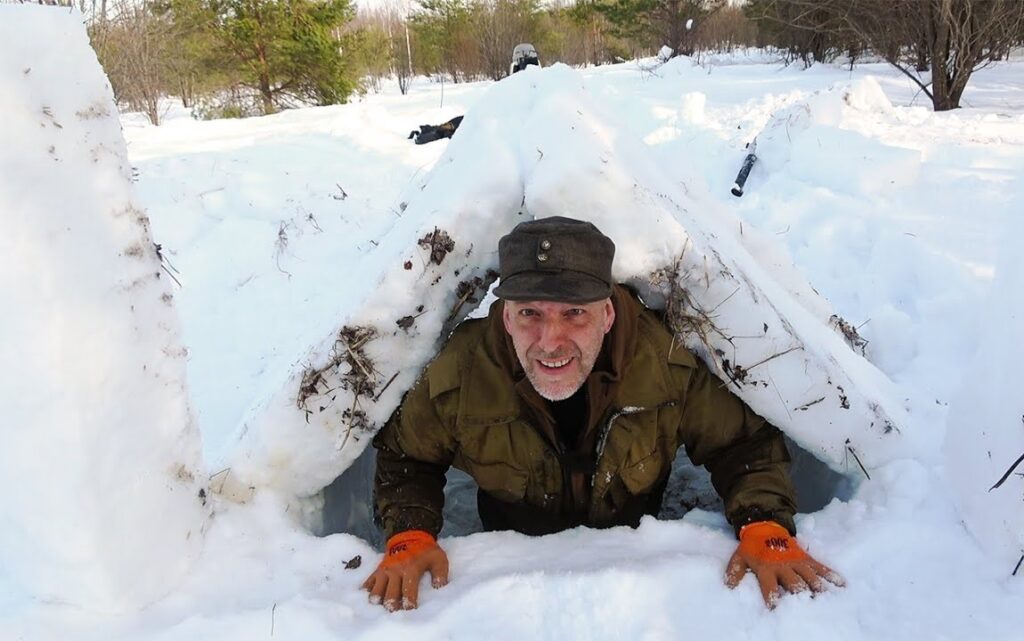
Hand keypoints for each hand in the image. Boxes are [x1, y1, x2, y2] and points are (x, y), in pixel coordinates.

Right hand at [361, 530, 448, 610]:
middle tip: (397, 616)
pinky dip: (367, 595)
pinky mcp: (377, 571)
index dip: (409, 605)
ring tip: (384, 611)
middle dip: (393, 608)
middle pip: (389, 596)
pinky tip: (371, 604)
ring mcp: (384, 572)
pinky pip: (367, 585)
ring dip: (379, 604)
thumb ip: (441, 573)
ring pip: (375, 593)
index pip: (408, 592)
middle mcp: (395, 571)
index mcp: (411, 569)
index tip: (410, 613)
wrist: (408, 536)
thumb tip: (439, 588)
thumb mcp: (438, 558)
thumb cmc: (425, 551)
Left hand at [724, 520, 844, 607]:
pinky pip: (821, 568)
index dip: (772, 598)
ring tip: (827, 600)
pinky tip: (842, 585)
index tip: (776, 609)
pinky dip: (832, 576)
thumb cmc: (752, 546)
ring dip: (818, 589)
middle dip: (800, 595)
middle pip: (795, 583)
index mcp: (767, 568)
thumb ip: (734, 572)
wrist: (765, 526)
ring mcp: (797, 562)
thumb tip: (729, 587)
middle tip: (807, 606)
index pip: (769, 586)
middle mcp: (784, 566)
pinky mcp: (807, 558)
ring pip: (810, 577)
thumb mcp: (739, 557)